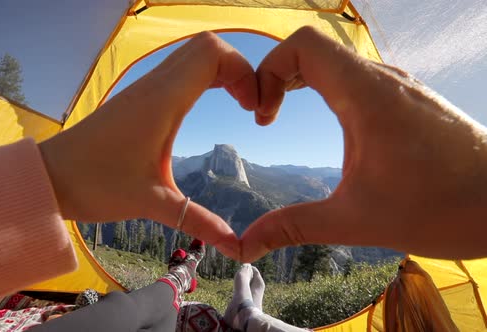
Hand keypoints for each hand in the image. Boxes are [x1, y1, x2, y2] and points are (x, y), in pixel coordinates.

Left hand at [39, 32, 257, 258]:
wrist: (48, 177)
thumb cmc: (96, 185)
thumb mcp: (153, 202)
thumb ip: (198, 220)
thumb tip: (236, 246)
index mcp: (163, 101)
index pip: (214, 53)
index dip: (244, 72)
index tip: (251, 110)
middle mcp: (154, 85)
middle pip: (206, 46)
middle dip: (237, 68)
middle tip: (248, 105)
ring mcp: (142, 88)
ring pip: (190, 55)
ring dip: (219, 72)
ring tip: (236, 104)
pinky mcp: (135, 98)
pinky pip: (176, 70)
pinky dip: (200, 78)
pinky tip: (202, 107)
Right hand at [241, 27, 486, 261]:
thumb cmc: (441, 208)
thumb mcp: (355, 220)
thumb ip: (293, 226)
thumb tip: (246, 244)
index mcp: (365, 94)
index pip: (302, 45)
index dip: (268, 69)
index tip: (263, 114)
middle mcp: (384, 79)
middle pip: (315, 49)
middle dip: (279, 76)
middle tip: (268, 116)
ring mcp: (401, 86)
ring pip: (339, 60)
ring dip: (304, 81)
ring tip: (287, 117)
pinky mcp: (412, 99)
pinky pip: (360, 75)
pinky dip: (331, 88)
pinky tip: (334, 124)